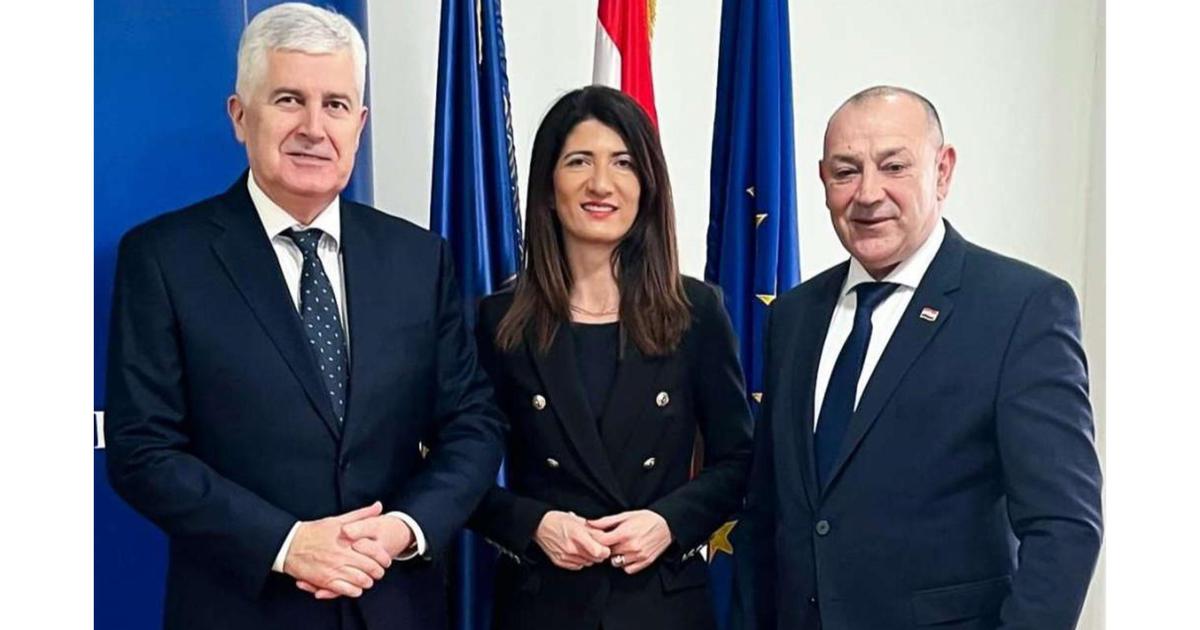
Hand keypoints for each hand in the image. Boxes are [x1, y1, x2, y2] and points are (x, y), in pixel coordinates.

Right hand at [298, 513, 414, 598]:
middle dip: (378, 572)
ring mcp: (334, 569)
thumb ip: (361, 514)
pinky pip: (346, 590)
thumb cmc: (314, 531)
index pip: (374, 552)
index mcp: (348, 540)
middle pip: (370, 569)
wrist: (289, 544)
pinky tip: (355, 587)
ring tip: (368, 580)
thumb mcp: (338, 520)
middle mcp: (342, 555)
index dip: (384, 558)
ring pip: (360, 581)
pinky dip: (354, 591)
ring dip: (367, 582)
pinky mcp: (325, 581)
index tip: (386, 560)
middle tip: (379, 572)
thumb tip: (379, 506)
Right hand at [534, 511, 610, 569]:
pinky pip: (578, 566)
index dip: (605, 550)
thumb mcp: (579, 521)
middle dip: (599, 554)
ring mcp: (565, 556)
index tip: (605, 547)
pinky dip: (580, 560)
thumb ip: (594, 531)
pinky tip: (577, 552)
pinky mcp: (560, 562)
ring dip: (589, 557)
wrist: (540, 526)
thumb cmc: (559, 520)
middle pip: (595, 559)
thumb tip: (606, 538)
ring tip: (584, 547)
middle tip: (596, 545)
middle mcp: (571, 547)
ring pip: (587, 563)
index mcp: (577, 534)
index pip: (598, 551)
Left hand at [588, 510, 671, 574]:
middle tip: (609, 542)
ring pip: (616, 563)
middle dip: (605, 548)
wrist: (667, 525)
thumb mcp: (625, 515)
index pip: (601, 542)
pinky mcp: (645, 562)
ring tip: (619, 548)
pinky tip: (627, 555)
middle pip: (607, 553)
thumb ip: (606, 521)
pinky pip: (627, 569)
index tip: (596, 538)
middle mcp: (631, 546)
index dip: (596, 540)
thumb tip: (590, 523)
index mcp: (624, 533)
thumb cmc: (645, 518)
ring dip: (615, 556)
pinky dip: (625, 564)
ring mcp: (638, 556)